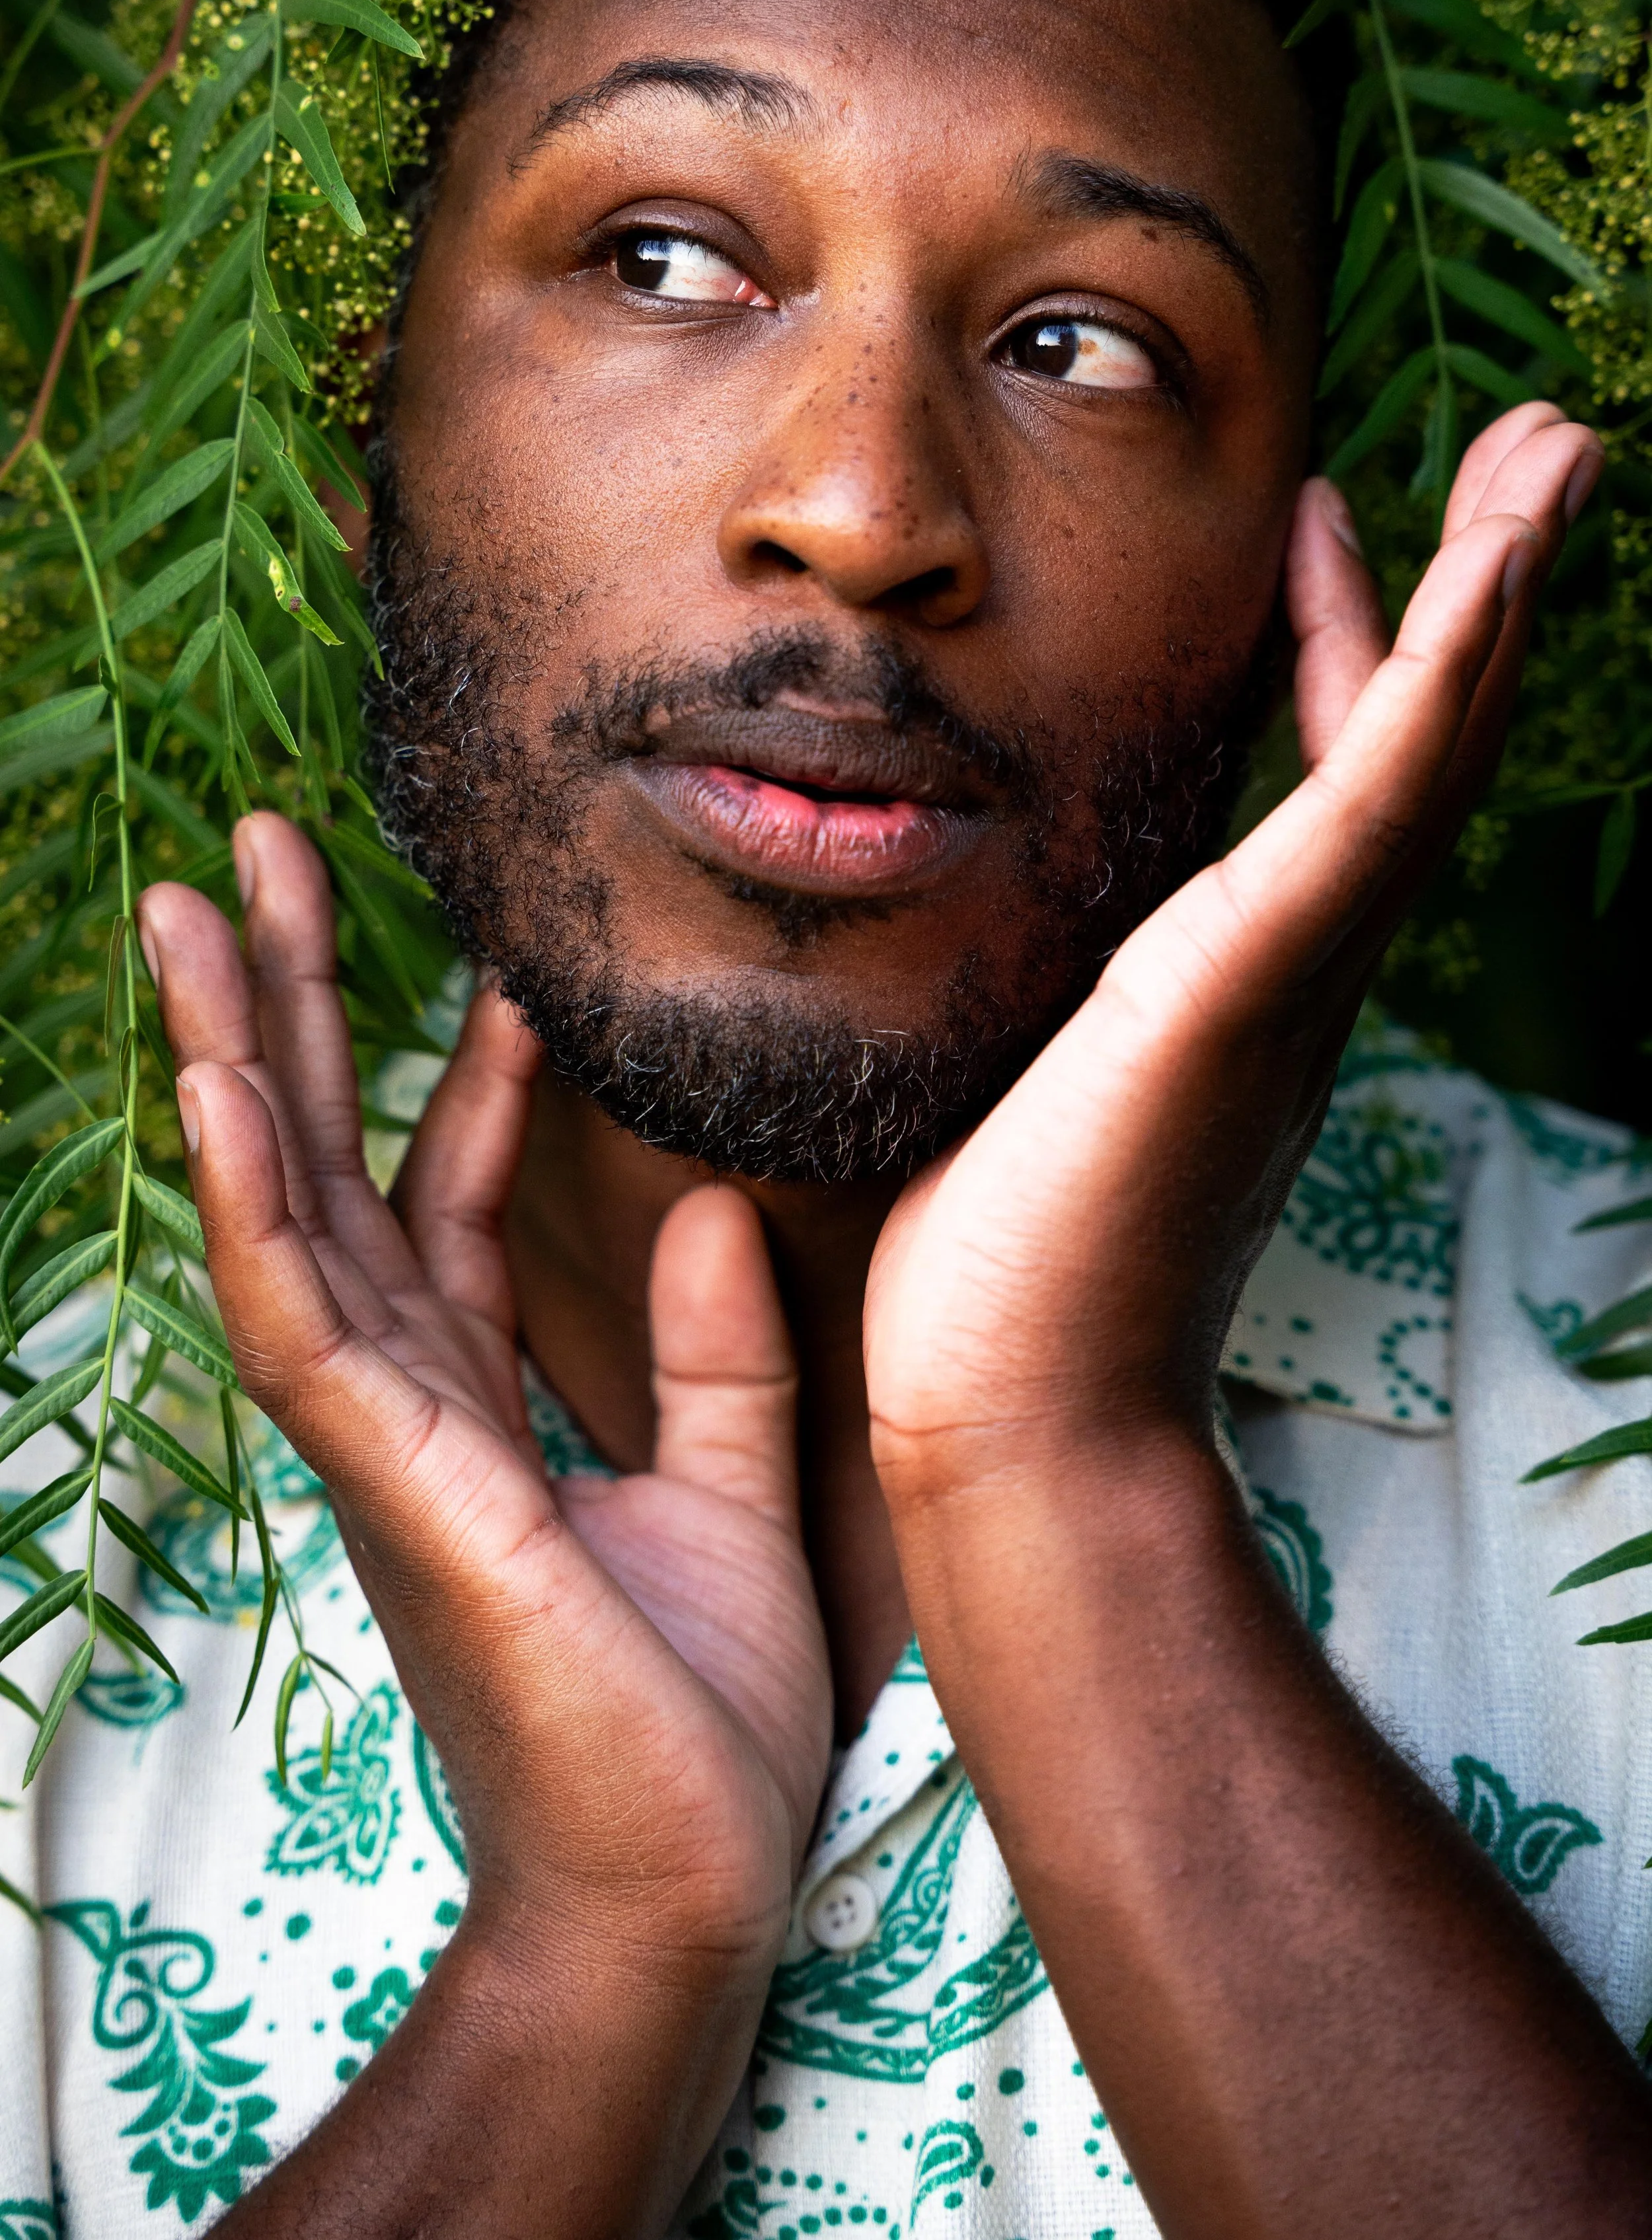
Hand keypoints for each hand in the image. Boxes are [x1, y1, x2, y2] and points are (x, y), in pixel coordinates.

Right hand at [139, 818, 830, 2008]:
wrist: (682, 1899)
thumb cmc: (689, 1729)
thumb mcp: (729, 1497)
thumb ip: (713, 1356)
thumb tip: (715, 1202)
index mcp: (478, 1403)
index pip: (448, 1195)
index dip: (463, 1069)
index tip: (493, 949)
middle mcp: (408, 1402)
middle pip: (327, 1162)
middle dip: (287, 1010)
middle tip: (245, 862)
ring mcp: (382, 1441)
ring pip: (280, 1207)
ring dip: (233, 1055)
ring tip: (191, 914)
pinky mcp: (394, 1486)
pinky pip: (300, 1317)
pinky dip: (255, 1198)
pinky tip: (223, 1088)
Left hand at [863, 401, 1602, 1495]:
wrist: (1017, 1415)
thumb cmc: (995, 1273)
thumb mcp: (1020, 1070)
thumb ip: (1038, 991)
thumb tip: (994, 949)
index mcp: (1247, 978)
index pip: (1325, 778)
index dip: (1345, 638)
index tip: (1329, 515)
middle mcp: (1303, 962)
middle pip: (1424, 736)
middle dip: (1478, 585)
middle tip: (1536, 450)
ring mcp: (1298, 965)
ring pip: (1433, 739)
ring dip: (1495, 584)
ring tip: (1550, 447)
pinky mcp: (1257, 971)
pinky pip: (1380, 788)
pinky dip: (1441, 663)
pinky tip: (1487, 556)